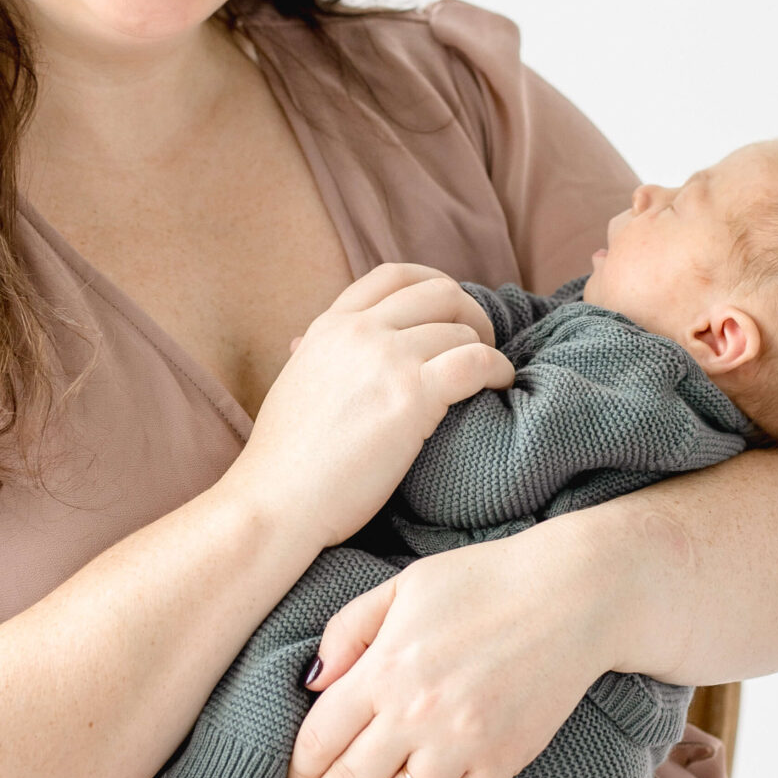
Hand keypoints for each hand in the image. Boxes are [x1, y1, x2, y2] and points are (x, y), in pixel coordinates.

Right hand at [228, 264, 513, 553]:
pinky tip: (501, 386)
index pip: (393, 276)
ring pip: (461, 331)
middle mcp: (359, 332)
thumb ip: (311, 355)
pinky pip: (476, 363)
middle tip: (479, 343)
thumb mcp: (292, 385)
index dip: (433, 283)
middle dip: (470, 313)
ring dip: (484, 350)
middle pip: (439, 293)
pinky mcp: (412, 397)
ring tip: (488, 376)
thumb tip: (303, 343)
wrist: (277, 501)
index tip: (450, 308)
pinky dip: (498, 370)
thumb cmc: (284, 460)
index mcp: (329, 326)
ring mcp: (386, 360)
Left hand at [282, 521, 616, 777]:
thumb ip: (347, 630)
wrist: (572, 594)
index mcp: (384, 668)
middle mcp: (416, 714)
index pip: (320, 737)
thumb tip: (309, 683)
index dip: (297, 771)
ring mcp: (462, 745)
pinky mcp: (503, 763)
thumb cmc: (481, 581)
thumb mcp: (401, 585)